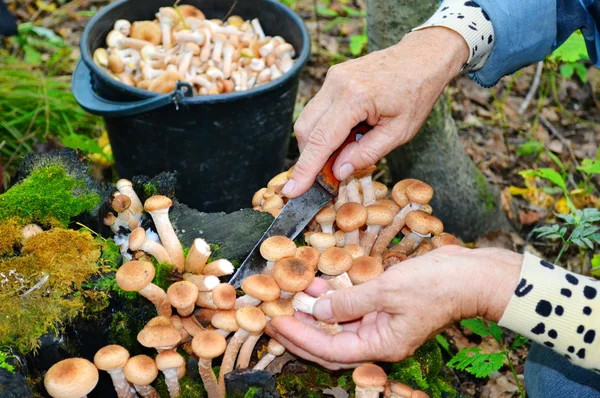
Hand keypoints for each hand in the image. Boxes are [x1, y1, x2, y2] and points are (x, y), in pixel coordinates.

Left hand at [265, 246, 522, 369]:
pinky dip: (333, 295)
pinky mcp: (383, 305)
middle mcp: (378, 339)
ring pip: (337, 323)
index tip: (275, 323)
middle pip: (329, 341)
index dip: (299, 337)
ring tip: (287, 296)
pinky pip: (351, 305)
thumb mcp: (388, 290)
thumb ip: (350, 301)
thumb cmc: (437, 284)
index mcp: (381, 345)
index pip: (329, 349)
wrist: (470, 274)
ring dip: (314, 310)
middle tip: (272, 316)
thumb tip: (319, 308)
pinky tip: (316, 282)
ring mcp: (381, 323)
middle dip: (300, 330)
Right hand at [281, 27, 468, 197]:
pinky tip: (347, 134)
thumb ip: (367, 154)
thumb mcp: (399, 133)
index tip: (292, 190)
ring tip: (346, 150)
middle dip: (311, 156)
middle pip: (305, 129)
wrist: (423, 57)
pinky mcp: (333, 78)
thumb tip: (338, 171)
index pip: (320, 140)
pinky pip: (318, 109)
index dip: (305, 169)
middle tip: (329, 174)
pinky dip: (325, 128)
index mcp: (355, 97)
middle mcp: (336, 84)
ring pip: (308, 119)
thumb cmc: (417, 94)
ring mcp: (332, 78)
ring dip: (318, 142)